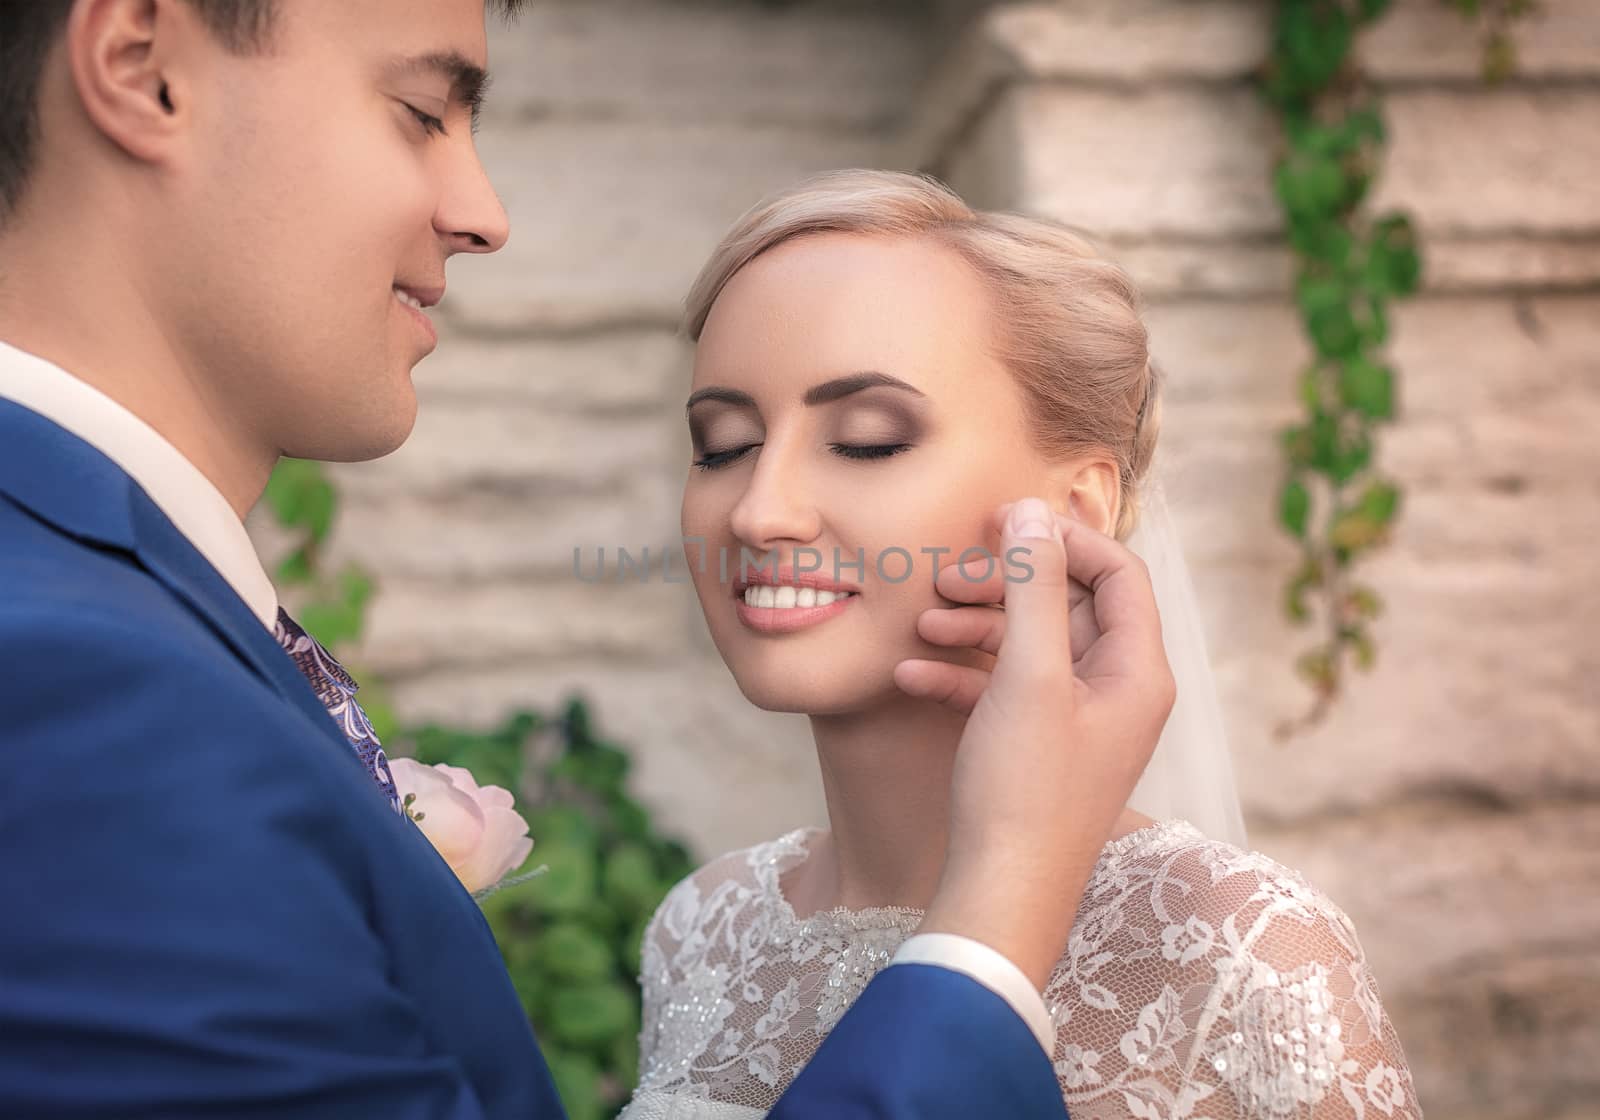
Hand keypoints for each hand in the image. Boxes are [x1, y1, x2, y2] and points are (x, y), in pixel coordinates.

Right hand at [895, 498, 1174, 988]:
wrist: (1001, 898)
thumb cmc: (1024, 792)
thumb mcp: (1029, 676)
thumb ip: (1034, 587)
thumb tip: (1033, 510)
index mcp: (1136, 672)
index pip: (1117, 572)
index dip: (1060, 540)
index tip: (998, 526)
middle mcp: (1117, 693)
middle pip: (1068, 604)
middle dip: (1004, 584)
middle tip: (947, 574)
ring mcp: (1077, 724)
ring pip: (1030, 645)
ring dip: (975, 625)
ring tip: (923, 622)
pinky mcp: (1038, 750)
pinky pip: (1005, 690)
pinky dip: (961, 675)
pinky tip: (910, 677)